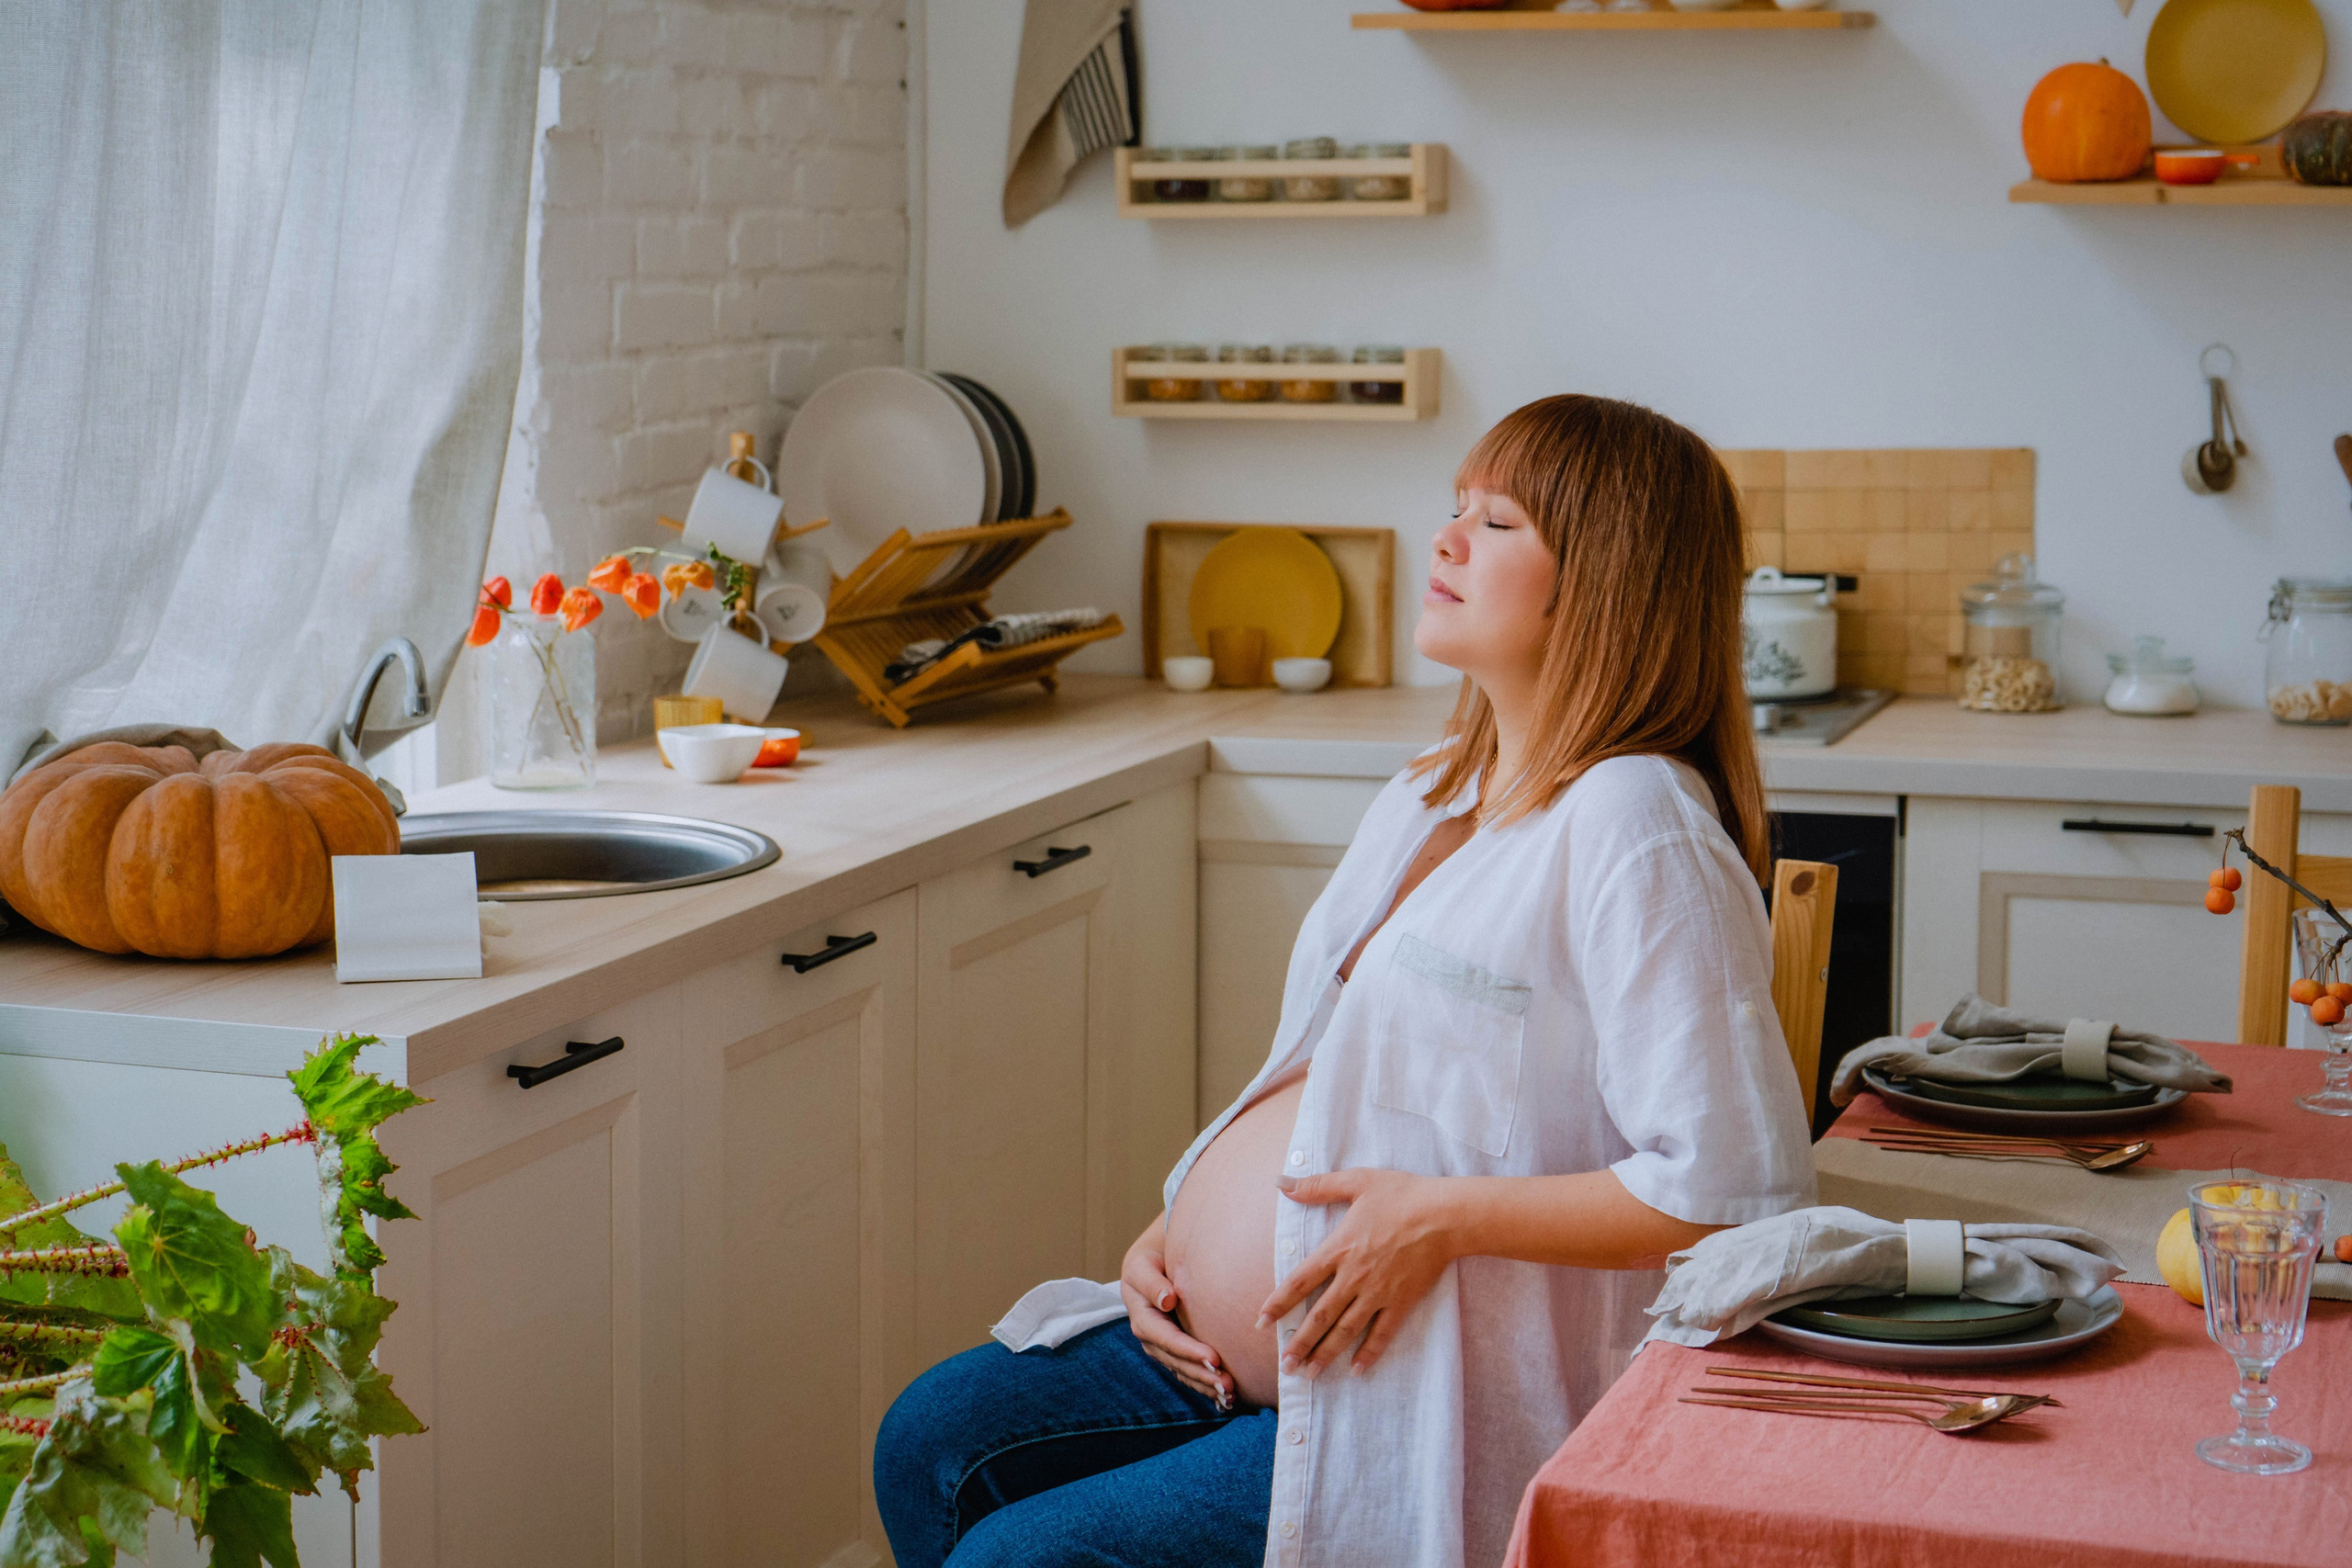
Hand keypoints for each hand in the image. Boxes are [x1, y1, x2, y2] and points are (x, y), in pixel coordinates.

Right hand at [1121, 1214, 1232, 1408]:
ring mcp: (1163, 1349)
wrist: (1150, 1267)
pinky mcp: (1174, 1353)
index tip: (1215, 1357)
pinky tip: (1225, 1399)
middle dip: (1202, 1374)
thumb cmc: (1149, 1263)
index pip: (1167, 1339)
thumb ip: (1152, 1283)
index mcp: (1143, 1319)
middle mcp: (1151, 1340)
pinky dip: (1205, 1386)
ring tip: (1231, 1395)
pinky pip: (1189, 1374)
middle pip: (1178, 1362)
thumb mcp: (1142, 1267)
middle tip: (1229, 1384)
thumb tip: (1167, 1300)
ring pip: (1184, 1373)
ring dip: (1206, 1386)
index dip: (1189, 1351)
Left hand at [1255, 1168, 1456, 1380]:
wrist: (1445, 1215)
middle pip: (1319, 1316)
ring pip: (1346, 1330)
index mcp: (1338, 1249)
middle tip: (1285, 1365)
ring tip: (1310, 1375)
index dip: (1278, 1304)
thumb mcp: (1356, 1182)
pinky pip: (1382, 1333)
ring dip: (1326, 1354)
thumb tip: (1281, 1183)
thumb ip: (1317, 1186)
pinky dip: (1369, 1354)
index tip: (1261, 1322)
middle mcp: (1353, 1277)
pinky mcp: (1402, 1302)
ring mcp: (1378, 1293)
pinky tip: (1357, 1371)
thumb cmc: (1402, 1194)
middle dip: (1299, 1343)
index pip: (1299, 1282)